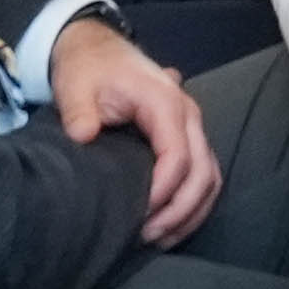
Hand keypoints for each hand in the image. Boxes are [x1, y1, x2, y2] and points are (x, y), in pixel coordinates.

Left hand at [49, 19, 220, 246]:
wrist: (98, 50)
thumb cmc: (89, 70)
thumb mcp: (77, 86)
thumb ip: (79, 111)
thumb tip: (84, 136)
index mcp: (165, 103)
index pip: (178, 155)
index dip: (162, 192)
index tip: (137, 217)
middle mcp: (188, 115)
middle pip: (203, 171)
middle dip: (179, 211)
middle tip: (146, 236)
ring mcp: (192, 127)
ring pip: (211, 177)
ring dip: (190, 212)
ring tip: (158, 238)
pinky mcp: (188, 138)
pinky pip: (205, 174)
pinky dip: (194, 204)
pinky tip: (169, 226)